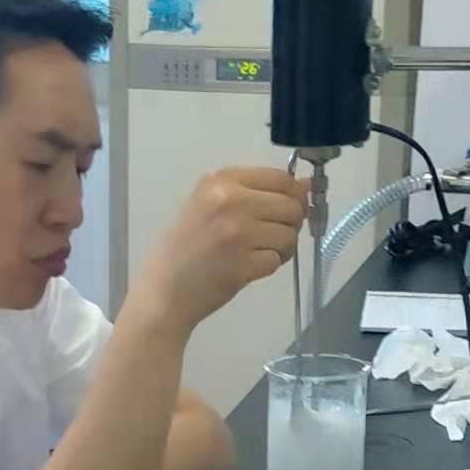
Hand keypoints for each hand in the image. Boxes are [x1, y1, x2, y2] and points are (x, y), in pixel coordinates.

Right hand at [136, 168, 307, 337]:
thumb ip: (252, 193)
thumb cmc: (185, 248)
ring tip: (258, 254)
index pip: (280, 178)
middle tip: (270, 237)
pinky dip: (269, 266)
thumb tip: (306, 187)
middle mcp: (230, 201)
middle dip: (290, 224)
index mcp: (220, 181)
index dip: (293, 195)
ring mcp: (237, 233)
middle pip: (290, 206)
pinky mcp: (243, 263)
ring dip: (282, 248)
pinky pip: (277, 260)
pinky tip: (250, 268)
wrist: (163, 291)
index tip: (286, 210)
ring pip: (288, 234)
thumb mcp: (207, 205)